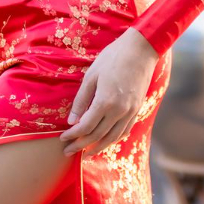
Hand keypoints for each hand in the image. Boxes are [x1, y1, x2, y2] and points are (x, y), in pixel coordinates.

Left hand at [60, 29, 158, 156]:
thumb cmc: (113, 58)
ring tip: (86, 154)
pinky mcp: (137, 108)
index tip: (62, 138)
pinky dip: (114, 139)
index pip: (86, 126)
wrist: (141, 49)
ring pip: (113, 137)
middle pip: (98, 136)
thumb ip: (81, 100)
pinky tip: (106, 141)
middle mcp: (119, 110)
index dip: (73, 135)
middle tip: (68, 151)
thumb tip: (72, 121)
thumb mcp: (92, 76)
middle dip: (81, 145)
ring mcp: (130, 111)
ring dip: (98, 148)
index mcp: (105, 101)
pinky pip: (125, 130)